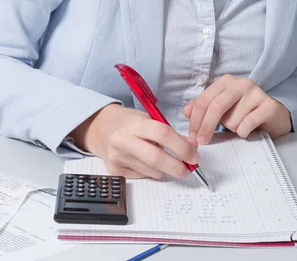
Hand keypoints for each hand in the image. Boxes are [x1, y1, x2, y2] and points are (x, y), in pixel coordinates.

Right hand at [70, 104, 198, 179]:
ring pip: (152, 171)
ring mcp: (117, 158)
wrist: (102, 128)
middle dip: (177, 167)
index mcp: (134, 124)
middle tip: (188, 169)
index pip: (162, 134)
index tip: (194, 155)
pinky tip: (146, 162)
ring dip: (165, 169)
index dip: (182, 147)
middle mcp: (123, 141)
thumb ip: (170, 133)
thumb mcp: (149, 119)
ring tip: (163, 159)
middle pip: (156, 158)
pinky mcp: (115, 171)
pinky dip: (152, 172)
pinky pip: (143, 176)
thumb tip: (192, 147)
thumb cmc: (130, 123)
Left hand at [183, 75, 291, 143]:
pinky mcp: (269, 105)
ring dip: (233, 129)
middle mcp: (241, 83)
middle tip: (202, 142)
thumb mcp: (221, 109)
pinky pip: (247, 124)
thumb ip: (203, 108)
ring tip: (239, 126)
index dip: (196, 119)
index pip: (205, 99)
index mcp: (226, 81)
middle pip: (216, 107)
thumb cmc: (243, 112)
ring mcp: (256, 92)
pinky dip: (244, 132)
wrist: (272, 117)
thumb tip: (186, 112)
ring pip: (232, 120)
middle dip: (206, 127)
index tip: (192, 135)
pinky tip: (248, 130)